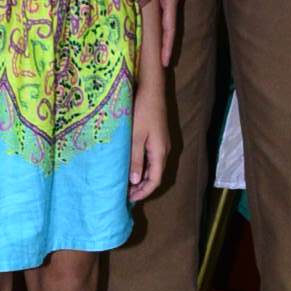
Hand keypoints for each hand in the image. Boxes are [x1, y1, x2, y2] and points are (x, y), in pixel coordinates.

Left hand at [129, 84, 169, 200]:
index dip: (143, 192)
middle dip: (142, 187)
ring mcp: (162, 144)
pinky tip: (131, 166)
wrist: (152, 90)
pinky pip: (151, 158)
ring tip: (126, 183)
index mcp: (160, 153)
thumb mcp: (135, 137)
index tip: (130, 199)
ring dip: (141, 177)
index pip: (155, 181)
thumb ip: (135, 160)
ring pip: (153, 167)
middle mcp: (164, 150)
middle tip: (125, 194)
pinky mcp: (157, 137)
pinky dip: (142, 167)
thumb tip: (135, 182)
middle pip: (156, 176)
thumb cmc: (142, 112)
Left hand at [132, 0, 188, 63]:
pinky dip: (156, 19)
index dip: (166, 46)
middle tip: (158, 63)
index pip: (170, 27)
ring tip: (152, 50)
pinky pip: (160, 7)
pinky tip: (148, 22)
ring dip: (160, 34)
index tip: (164, 63)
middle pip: (168, 27)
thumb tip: (141, 2)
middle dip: (164, 45)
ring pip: (164, 18)